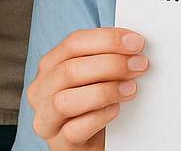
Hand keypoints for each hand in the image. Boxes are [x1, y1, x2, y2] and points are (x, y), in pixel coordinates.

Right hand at [26, 28, 146, 149]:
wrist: (89, 140)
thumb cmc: (93, 103)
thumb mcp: (95, 75)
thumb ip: (105, 57)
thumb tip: (133, 45)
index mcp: (50, 65)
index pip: (73, 43)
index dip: (107, 40)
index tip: (135, 42)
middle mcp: (41, 89)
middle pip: (70, 70)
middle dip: (111, 64)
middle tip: (139, 65)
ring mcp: (46, 118)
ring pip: (65, 101)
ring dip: (105, 91)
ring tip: (130, 89)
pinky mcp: (58, 143)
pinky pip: (74, 130)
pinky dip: (98, 118)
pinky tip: (115, 109)